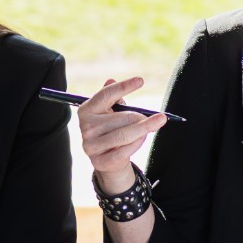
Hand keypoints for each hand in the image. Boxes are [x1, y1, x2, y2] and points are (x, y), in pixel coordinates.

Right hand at [78, 77, 167, 193]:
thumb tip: (110, 80)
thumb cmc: (113, 130)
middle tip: (157, 117)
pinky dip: (138, 143)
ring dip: (143, 130)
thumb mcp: (112, 112)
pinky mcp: (100, 162)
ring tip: (153, 126)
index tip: (140, 80)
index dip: (123, 87)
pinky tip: (143, 138)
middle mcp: (85, 127)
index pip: (105, 95)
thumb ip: (113, 97)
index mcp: (86, 110)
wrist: (108, 161)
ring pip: (125, 135)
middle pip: (122, 117)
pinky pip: (124, 151)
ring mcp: (91, 146)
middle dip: (142, 117)